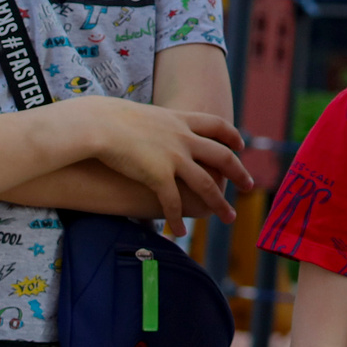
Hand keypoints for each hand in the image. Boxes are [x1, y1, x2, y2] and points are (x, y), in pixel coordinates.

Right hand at [63, 99, 251, 226]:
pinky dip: (178, 219)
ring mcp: (174, 158)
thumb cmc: (105, 119)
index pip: (216, 125)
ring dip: (219, 203)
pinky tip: (180, 232)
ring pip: (206, 184)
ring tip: (228, 218)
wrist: (97, 124)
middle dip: (239, 173)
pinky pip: (174, 203)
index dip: (232, 136)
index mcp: (179, 120)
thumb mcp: (137, 115)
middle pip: (222, 156)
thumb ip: (149, 124)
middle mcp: (183, 138)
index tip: (240, 145)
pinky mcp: (158, 176)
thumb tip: (141, 128)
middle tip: (249, 186)